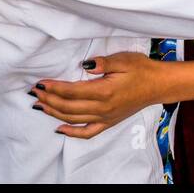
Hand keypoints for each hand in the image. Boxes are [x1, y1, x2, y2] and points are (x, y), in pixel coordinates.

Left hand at [32, 52, 164, 138]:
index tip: (41, 82)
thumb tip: (85, 64)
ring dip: (54, 113)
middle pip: (68, 107)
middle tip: (35, 91)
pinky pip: (87, 133)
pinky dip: (71, 133)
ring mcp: (105, 118)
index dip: (54, 87)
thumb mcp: (124, 59)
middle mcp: (103, 108)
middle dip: (49, 100)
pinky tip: (59, 128)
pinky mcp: (108, 122)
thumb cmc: (141, 69)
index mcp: (105, 91)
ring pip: (73, 120)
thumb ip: (103, 62)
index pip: (72, 91)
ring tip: (40, 105)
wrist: (158, 85)